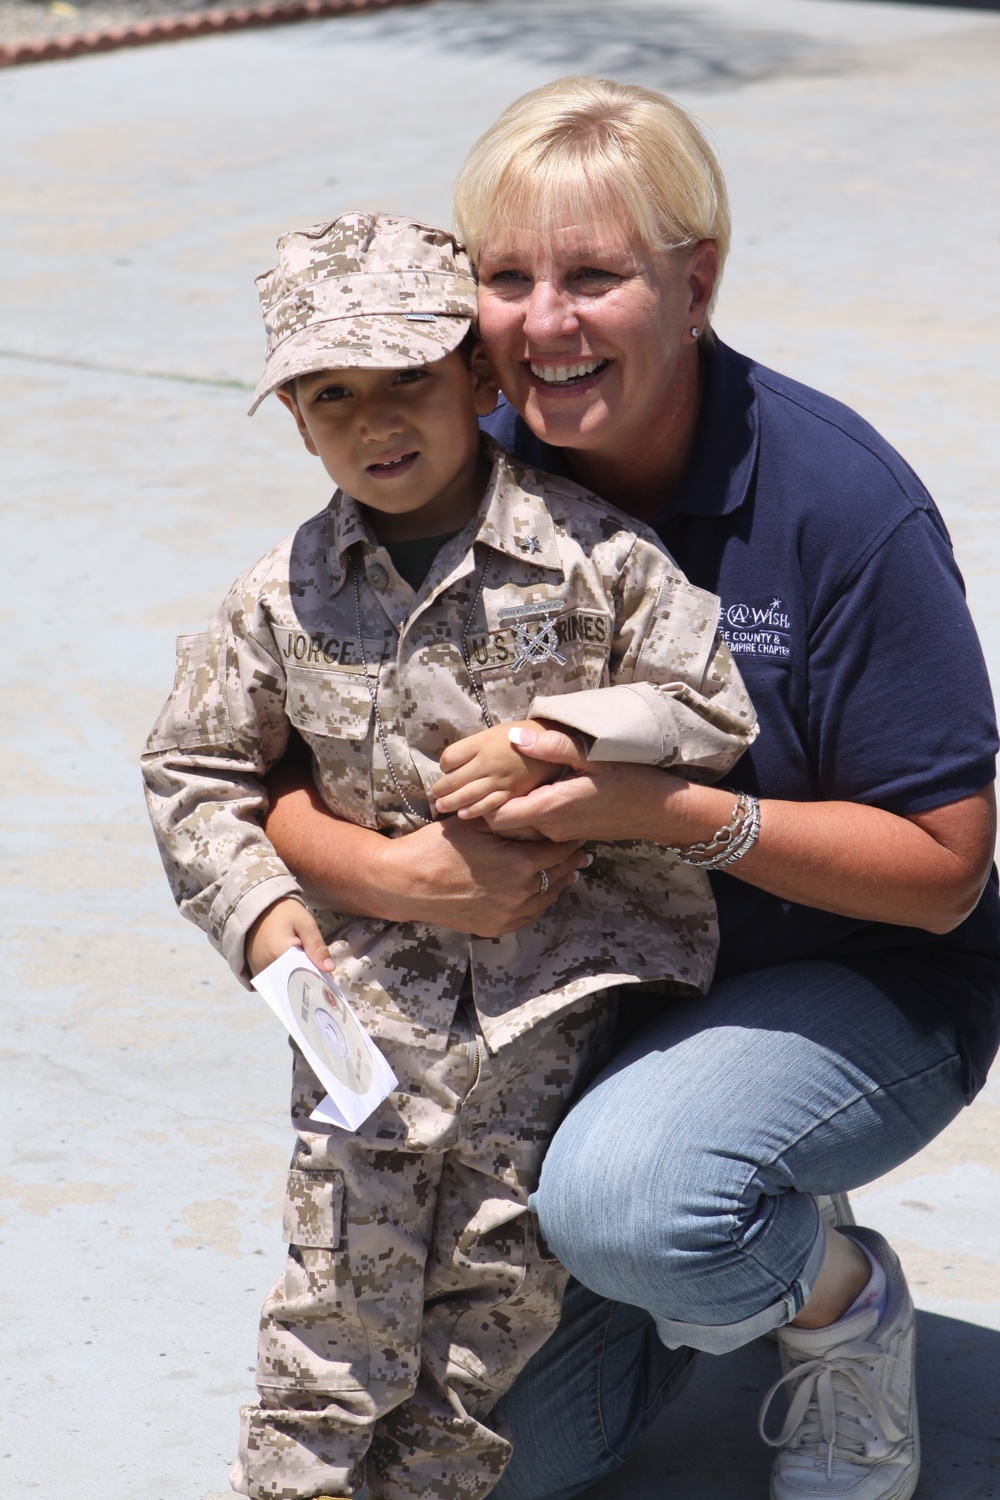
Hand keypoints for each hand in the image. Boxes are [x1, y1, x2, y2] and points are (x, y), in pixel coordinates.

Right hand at [246, 897, 334, 976]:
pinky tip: (293, 970)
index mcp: (279, 953)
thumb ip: (317, 946)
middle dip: (306, 980)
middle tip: (318, 976)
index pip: (302, 975)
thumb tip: (329, 969)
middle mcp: (265, 965)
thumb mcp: (306, 924)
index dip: (316, 978)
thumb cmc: (284, 912)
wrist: (259, 906)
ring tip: (307, 972)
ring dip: (295, 980)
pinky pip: (273, 980)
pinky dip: (284, 977)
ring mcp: (258, 969)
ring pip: (282, 982)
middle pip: (291, 982)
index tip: (328, 980)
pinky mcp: (254, 969)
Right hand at [372, 815, 591, 935]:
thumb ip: (513, 818)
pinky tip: (543, 892)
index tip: (576, 831)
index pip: (561, 851)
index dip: (571, 840)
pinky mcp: (497, 926)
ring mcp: (510, 914)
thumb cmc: (439, 846)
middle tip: (580, 851)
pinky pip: (530, 915)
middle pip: (560, 875)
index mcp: (521, 864)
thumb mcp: (478, 823)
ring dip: (559, 882)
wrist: (407, 883)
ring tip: (569, 870)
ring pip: (549, 898)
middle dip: (570, 861)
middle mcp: (521, 894)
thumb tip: (541, 809)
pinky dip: (541, 902)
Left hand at [432, 720, 560, 819]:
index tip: (447, 767)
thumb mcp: (502, 730)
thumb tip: (469, 753)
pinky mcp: (513, 794)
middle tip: (435, 793)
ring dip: (451, 802)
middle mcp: (490, 761)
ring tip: (441, 806)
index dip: (445, 764)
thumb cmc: (533, 737)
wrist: (561, 749)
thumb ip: (482, 743)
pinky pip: (488, 805)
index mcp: (484, 742)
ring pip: (468, 794)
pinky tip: (463, 814)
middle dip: (442, 788)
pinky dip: (473, 810)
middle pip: (455, 778)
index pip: (450, 757)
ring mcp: (501, 779)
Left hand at [484, 726, 697, 843]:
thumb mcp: (593, 756)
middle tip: (496, 772)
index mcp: (552, 808)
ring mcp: (560, 834)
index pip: (497, 818)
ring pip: (522, 824)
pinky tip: (545, 785)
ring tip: (520, 775)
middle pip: (505, 822)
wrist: (660, 811)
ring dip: (517, 802)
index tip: (485, 779)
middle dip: (496, 801)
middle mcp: (552, 828)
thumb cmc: (630, 780)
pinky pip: (540, 824)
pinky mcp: (569, 833)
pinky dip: (534, 807)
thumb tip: (515, 737)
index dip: (484, 802)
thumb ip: (552, 746)